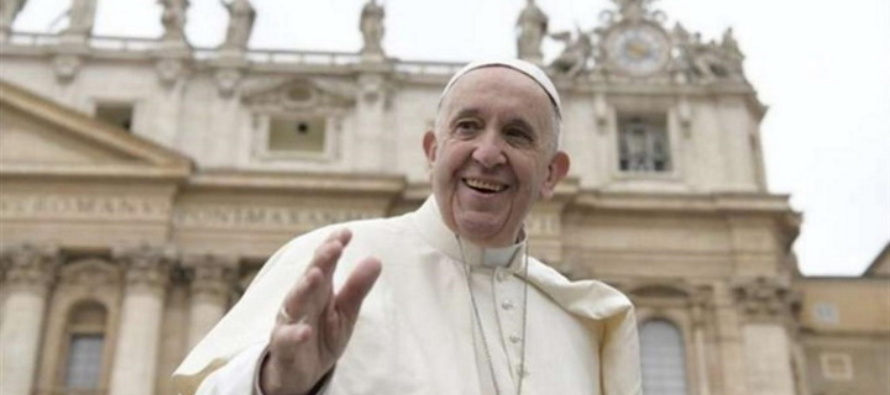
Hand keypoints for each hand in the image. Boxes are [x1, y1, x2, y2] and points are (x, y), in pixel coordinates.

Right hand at [260, 229, 381, 394]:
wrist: (298, 374)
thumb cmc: (321, 336)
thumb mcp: (344, 313)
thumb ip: (357, 288)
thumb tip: (376, 259)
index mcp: (318, 291)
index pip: (324, 264)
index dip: (333, 247)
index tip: (346, 232)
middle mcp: (301, 301)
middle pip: (310, 278)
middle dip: (321, 261)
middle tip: (333, 246)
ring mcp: (289, 323)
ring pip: (294, 302)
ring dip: (304, 288)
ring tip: (315, 275)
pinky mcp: (283, 347)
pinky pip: (286, 340)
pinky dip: (295, 335)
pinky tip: (305, 331)